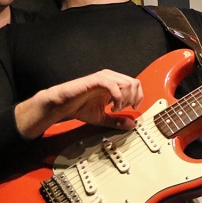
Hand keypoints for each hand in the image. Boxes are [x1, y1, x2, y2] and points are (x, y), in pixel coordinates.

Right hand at [16, 69, 143, 138]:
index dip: (138, 97)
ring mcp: (103, 78)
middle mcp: (110, 78)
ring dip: (125, 99)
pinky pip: (113, 85)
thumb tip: (132, 124)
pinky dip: (117, 98)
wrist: (62, 105)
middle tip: (124, 109)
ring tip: (116, 109)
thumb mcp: (103, 117)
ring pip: (126, 83)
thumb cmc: (79, 107)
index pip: (135, 84)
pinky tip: (112, 107)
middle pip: (134, 83)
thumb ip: (117, 120)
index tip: (133, 108)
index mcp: (114, 83)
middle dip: (133, 98)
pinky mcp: (95, 80)